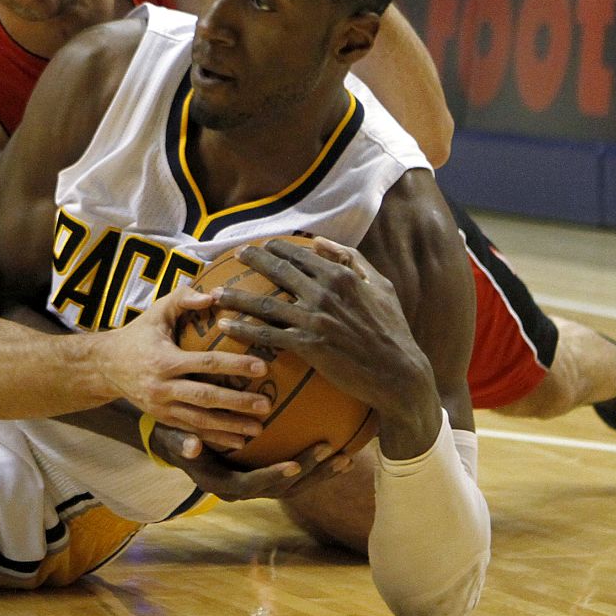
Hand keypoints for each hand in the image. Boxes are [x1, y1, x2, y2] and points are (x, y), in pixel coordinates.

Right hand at [92, 287, 273, 447]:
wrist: (105, 366)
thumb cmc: (138, 334)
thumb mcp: (156, 312)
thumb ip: (182, 299)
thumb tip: (213, 296)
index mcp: (164, 360)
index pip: (206, 363)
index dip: (235, 365)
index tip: (262, 367)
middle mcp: (162, 386)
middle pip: (206, 397)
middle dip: (237, 403)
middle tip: (266, 405)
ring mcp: (161, 406)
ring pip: (199, 420)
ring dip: (230, 427)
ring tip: (258, 429)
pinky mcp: (161, 418)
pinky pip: (191, 430)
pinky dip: (214, 438)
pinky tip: (237, 442)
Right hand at [148, 422, 353, 501]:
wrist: (180, 447)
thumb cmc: (177, 438)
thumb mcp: (175, 439)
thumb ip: (182, 442)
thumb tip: (191, 445)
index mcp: (223, 485)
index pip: (252, 485)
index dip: (273, 476)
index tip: (294, 466)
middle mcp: (244, 491)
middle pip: (282, 489)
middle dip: (308, 472)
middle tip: (329, 450)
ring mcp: (258, 486)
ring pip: (296, 487)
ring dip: (321, 474)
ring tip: (346, 457)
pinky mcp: (268, 477)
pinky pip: (297, 477)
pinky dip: (319, 468)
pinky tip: (341, 453)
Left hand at [214, 237, 438, 451]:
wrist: (399, 373)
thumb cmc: (392, 330)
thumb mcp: (381, 287)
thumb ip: (352, 260)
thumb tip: (321, 242)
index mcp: (342, 275)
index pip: (301, 254)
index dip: (276, 247)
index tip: (262, 246)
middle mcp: (324, 293)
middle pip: (278, 271)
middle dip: (253, 260)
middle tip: (234, 255)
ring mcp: (314, 319)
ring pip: (266, 303)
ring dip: (237, 296)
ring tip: (216, 293)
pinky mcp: (308, 346)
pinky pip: (268, 335)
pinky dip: (244, 330)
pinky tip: (226, 328)